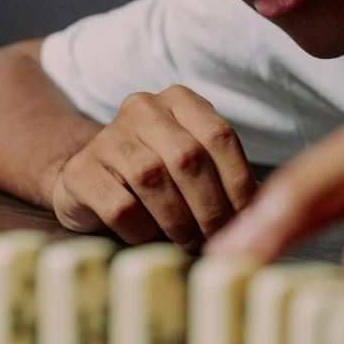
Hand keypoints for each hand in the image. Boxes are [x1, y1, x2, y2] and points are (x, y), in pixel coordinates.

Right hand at [53, 86, 257, 251]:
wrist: (88, 178)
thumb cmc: (156, 174)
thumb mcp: (192, 160)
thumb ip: (223, 174)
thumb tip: (262, 212)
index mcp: (179, 99)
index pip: (220, 136)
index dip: (239, 182)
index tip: (249, 219)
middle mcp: (143, 108)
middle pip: (189, 158)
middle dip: (211, 208)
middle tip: (219, 240)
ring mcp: (107, 137)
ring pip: (154, 180)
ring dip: (180, 222)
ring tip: (190, 244)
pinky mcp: (81, 171)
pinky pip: (121, 206)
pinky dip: (143, 231)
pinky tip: (151, 239)